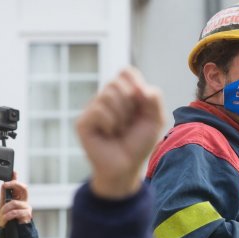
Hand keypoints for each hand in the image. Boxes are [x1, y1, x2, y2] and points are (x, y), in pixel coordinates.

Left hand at [0, 172, 31, 227]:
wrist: (7, 230)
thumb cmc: (5, 217)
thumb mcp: (2, 205)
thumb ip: (4, 195)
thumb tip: (4, 185)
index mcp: (17, 197)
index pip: (18, 186)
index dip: (17, 178)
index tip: (13, 172)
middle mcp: (24, 200)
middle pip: (23, 188)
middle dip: (15, 184)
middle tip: (5, 185)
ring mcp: (26, 207)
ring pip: (14, 202)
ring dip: (5, 209)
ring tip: (2, 214)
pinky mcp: (27, 214)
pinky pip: (15, 212)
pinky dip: (8, 215)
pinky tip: (6, 218)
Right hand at [76, 66, 164, 199]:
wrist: (127, 166)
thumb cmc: (139, 142)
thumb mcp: (155, 119)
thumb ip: (154, 98)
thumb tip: (140, 87)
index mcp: (122, 94)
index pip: (126, 71)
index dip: (136, 83)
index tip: (142, 102)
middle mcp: (105, 98)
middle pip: (117, 82)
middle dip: (131, 104)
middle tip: (130, 121)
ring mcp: (92, 109)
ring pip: (107, 95)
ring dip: (121, 116)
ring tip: (120, 129)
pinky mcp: (83, 122)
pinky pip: (99, 110)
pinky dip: (110, 123)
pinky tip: (109, 133)